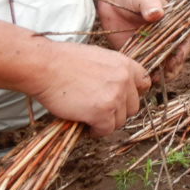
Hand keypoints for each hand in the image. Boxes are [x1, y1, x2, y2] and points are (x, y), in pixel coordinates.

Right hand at [27, 41, 151, 136]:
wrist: (45, 66)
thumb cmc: (64, 60)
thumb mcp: (98, 58)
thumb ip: (112, 72)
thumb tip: (117, 88)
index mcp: (125, 64)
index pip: (144, 83)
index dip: (133, 95)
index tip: (122, 100)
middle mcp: (125, 79)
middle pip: (133, 107)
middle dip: (118, 112)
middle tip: (99, 112)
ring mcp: (115, 96)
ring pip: (120, 121)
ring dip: (106, 122)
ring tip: (88, 118)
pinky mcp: (103, 112)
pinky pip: (106, 130)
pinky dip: (96, 131)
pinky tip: (84, 124)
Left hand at [97, 0, 189, 78]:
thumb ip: (149, 4)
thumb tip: (157, 14)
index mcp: (170, 23)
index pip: (182, 40)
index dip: (182, 52)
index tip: (177, 59)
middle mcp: (161, 37)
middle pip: (171, 57)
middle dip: (171, 68)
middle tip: (165, 74)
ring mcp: (148, 44)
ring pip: (156, 64)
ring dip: (156, 74)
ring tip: (151, 81)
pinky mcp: (133, 50)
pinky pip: (138, 64)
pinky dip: (139, 73)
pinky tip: (138, 80)